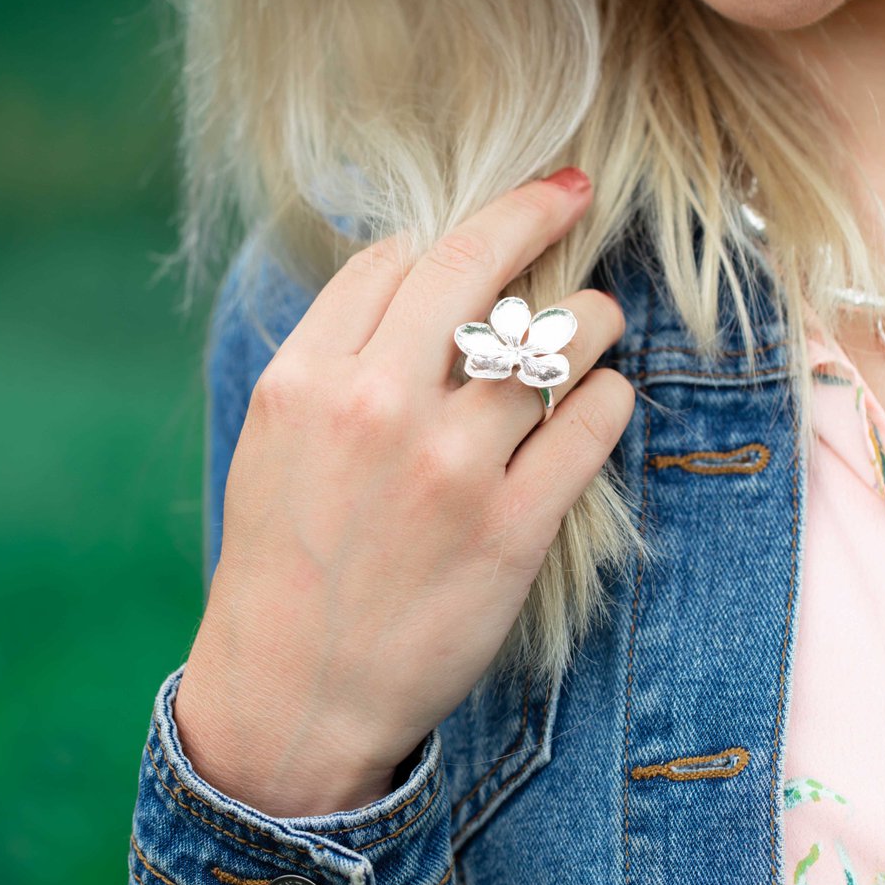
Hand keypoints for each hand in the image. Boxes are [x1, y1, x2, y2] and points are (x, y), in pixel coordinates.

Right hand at [173, 166, 633, 814]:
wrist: (296, 694)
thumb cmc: (285, 559)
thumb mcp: (274, 439)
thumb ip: (336, 354)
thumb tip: (415, 279)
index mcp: (308, 379)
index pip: (394, 259)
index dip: (445, 242)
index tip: (481, 243)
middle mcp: (377, 407)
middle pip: (475, 268)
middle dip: (535, 211)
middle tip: (575, 191)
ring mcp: (451, 467)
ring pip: (555, 340)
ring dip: (591, 315)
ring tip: (600, 318)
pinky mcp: (512, 530)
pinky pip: (592, 425)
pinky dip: (609, 398)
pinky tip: (603, 399)